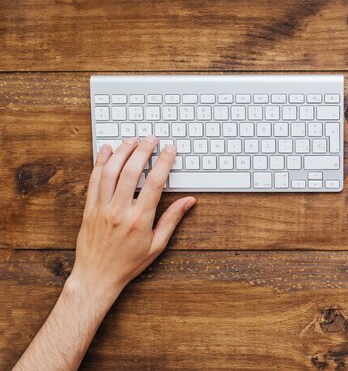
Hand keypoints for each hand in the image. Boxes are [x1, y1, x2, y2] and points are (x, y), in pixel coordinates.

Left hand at [68, 136, 195, 300]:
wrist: (96, 277)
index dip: (164, 162)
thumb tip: (189, 202)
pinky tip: (107, 150)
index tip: (170, 149)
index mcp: (139, 220)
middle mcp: (119, 211)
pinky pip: (93, 180)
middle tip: (152, 138)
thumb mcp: (157, 245)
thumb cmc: (128, 264)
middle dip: (143, 150)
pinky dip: (100, 162)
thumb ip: (172, 220)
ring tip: (132, 140)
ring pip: (111, 171)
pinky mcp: (89, 209)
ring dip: (122, 152)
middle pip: (132, 171)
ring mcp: (101, 208)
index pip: (154, 183)